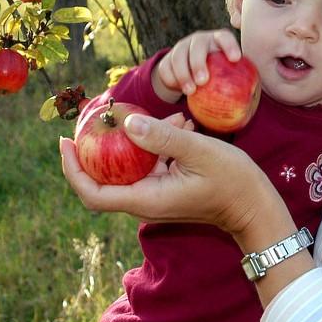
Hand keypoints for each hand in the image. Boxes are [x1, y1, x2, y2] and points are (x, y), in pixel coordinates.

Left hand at [59, 111, 280, 237]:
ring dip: (139, 139)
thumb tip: (127, 122)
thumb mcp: (198, 152)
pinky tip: (181, 124)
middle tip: (96, 117)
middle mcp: (145, 200)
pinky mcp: (169, 187)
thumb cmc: (231, 182)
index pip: (92, 192)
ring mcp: (157, 195)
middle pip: (104, 179)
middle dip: (97, 148)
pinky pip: (153, 163)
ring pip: (131, 166)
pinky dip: (159, 143)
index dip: (72, 169)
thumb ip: (162, 137)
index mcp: (145, 199)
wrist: (256, 206)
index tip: (65, 142)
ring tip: (166, 115)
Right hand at [152, 28, 242, 100]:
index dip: (229, 45)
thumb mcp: (230, 75)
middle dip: (199, 62)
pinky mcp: (167, 59)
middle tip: (203, 81)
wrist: (191, 74)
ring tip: (190, 92)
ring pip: (178, 56)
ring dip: (183, 74)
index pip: (224, 37)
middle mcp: (199, 40)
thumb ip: (240, 82)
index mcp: (217, 40)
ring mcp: (182, 48)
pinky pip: (166, 67)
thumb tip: (255, 100)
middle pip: (197, 45)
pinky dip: (171, 79)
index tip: (235, 59)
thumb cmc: (220, 76)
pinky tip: (177, 90)